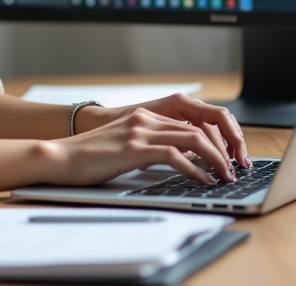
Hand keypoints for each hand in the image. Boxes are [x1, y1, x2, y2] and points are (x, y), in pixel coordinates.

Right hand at [42, 107, 238, 186]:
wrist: (61, 157)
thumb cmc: (90, 158)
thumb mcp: (124, 145)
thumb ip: (149, 145)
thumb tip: (181, 160)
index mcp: (144, 116)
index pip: (191, 122)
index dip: (215, 140)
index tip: (227, 157)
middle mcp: (145, 118)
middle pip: (198, 129)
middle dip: (223, 150)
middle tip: (233, 169)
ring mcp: (140, 131)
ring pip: (193, 139)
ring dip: (215, 159)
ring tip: (224, 176)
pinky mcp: (134, 148)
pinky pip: (176, 156)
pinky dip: (195, 169)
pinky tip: (203, 180)